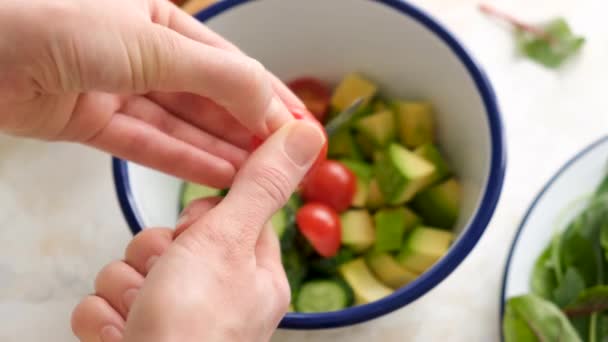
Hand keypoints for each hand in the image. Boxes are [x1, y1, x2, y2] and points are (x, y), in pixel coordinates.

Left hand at [0, 0, 302, 187]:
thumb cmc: (57, 19)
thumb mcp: (153, 43)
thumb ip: (216, 77)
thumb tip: (268, 104)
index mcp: (159, 18)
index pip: (228, 64)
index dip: (265, 96)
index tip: (298, 127)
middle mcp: (141, 52)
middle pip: (207, 97)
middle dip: (247, 128)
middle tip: (284, 159)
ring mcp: (114, 87)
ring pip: (180, 125)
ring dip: (220, 149)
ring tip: (258, 175)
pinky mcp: (88, 122)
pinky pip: (146, 143)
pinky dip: (181, 161)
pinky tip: (217, 175)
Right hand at [71, 121, 324, 341]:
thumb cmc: (196, 327)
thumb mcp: (228, 240)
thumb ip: (259, 185)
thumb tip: (306, 134)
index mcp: (253, 275)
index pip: (225, 217)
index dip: (200, 220)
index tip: (194, 235)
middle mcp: (217, 299)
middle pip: (170, 241)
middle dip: (156, 256)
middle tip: (166, 280)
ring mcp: (172, 319)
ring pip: (130, 269)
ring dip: (126, 289)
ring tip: (142, 316)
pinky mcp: (133, 338)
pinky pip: (102, 304)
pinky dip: (105, 319)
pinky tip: (123, 335)